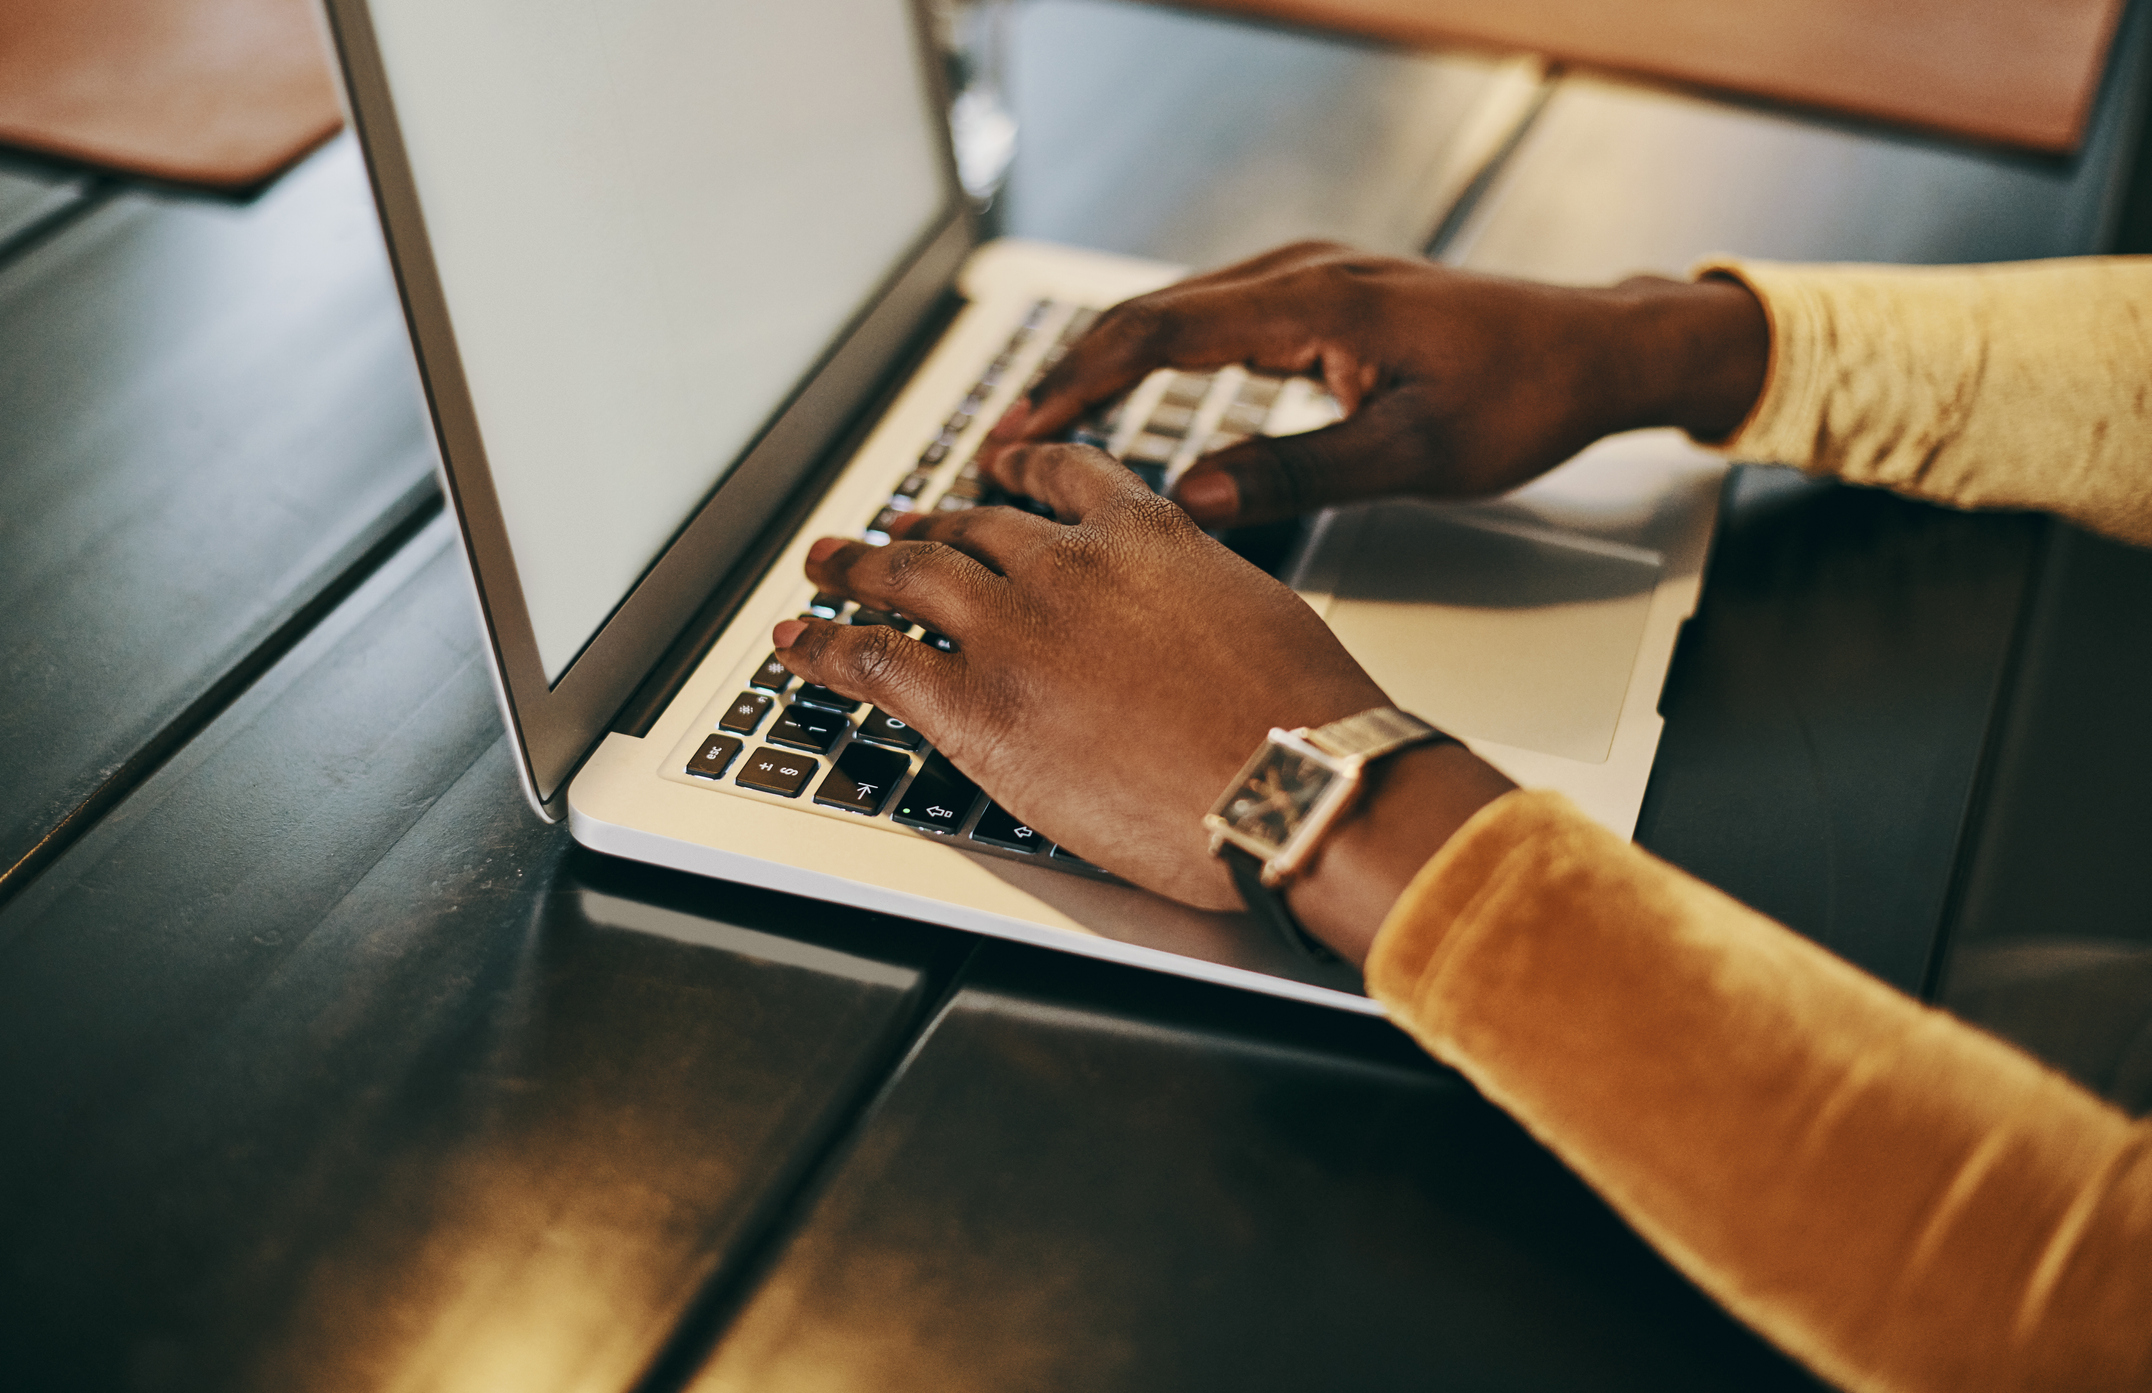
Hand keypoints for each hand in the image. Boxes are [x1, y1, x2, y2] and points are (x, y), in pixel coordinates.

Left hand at [773, 446, 1514, 964]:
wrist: (1292, 784)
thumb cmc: (1302, 721)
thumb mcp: (1259, 615)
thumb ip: (1197, 597)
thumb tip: (1184, 625)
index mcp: (1145, 535)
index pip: (1063, 478)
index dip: (1016, 469)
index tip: (994, 467)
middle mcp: (1065, 567)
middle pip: (968, 530)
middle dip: (919, 527)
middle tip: (887, 532)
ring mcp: (1011, 631)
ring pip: (907, 578)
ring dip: (854, 568)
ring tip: (824, 566)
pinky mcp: (973, 706)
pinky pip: (874, 659)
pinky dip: (824, 645)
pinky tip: (797, 640)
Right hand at [987, 240, 1768, 526]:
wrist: (1596, 352)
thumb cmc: (1526, 397)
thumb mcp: (1416, 456)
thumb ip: (1300, 474)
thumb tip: (1191, 501)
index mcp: (1319, 300)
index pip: (1162, 330)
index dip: (1078, 383)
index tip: (1017, 432)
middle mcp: (1302, 274)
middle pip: (1149, 314)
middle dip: (1067, 377)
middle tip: (999, 444)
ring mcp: (1307, 283)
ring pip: (1173, 316)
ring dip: (1101, 368)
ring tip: (1039, 432)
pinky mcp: (1316, 303)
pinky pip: (1208, 325)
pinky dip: (1150, 364)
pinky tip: (1123, 406)